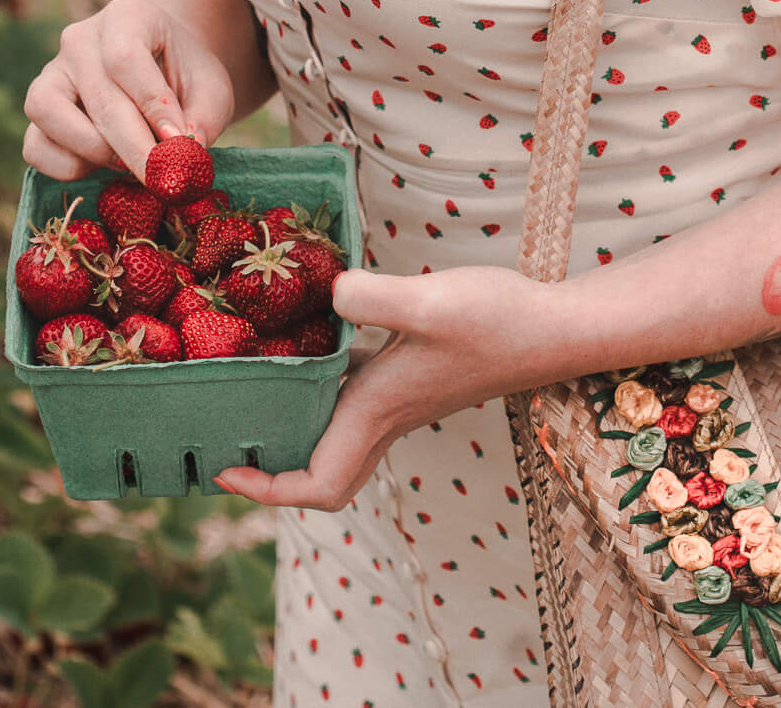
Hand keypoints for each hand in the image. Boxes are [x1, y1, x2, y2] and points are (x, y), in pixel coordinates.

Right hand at [22, 0, 234, 181]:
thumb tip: (182, 155)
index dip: (151, 106)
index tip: (177, 142)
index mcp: (127, 15)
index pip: (125, 58)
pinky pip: (35, 145)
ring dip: (93, 152)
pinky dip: (66, 166)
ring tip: (128, 160)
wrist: (162, 69)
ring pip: (49, 114)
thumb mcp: (211, 90)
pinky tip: (101, 166)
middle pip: (98, 97)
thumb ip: (202, 119)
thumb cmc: (186, 76)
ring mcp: (52, 71)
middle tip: (161, 178)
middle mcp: (80, 38)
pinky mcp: (39, 109)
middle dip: (133, 147)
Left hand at [214, 264, 564, 510]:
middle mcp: (384, 413)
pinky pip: (352, 388)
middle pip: (320, 471)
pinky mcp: (410, 370)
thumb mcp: (431, 302)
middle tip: (228, 434)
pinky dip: (322, 376)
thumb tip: (327, 292)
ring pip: (333, 430)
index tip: (226, 467)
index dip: (268, 488)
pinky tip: (312, 330)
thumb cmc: (498, 319)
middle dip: (271, 468)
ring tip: (250, 387)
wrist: (553, 326)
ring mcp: (399, 396)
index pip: (318, 485)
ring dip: (293, 422)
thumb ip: (374, 299)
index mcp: (378, 411)